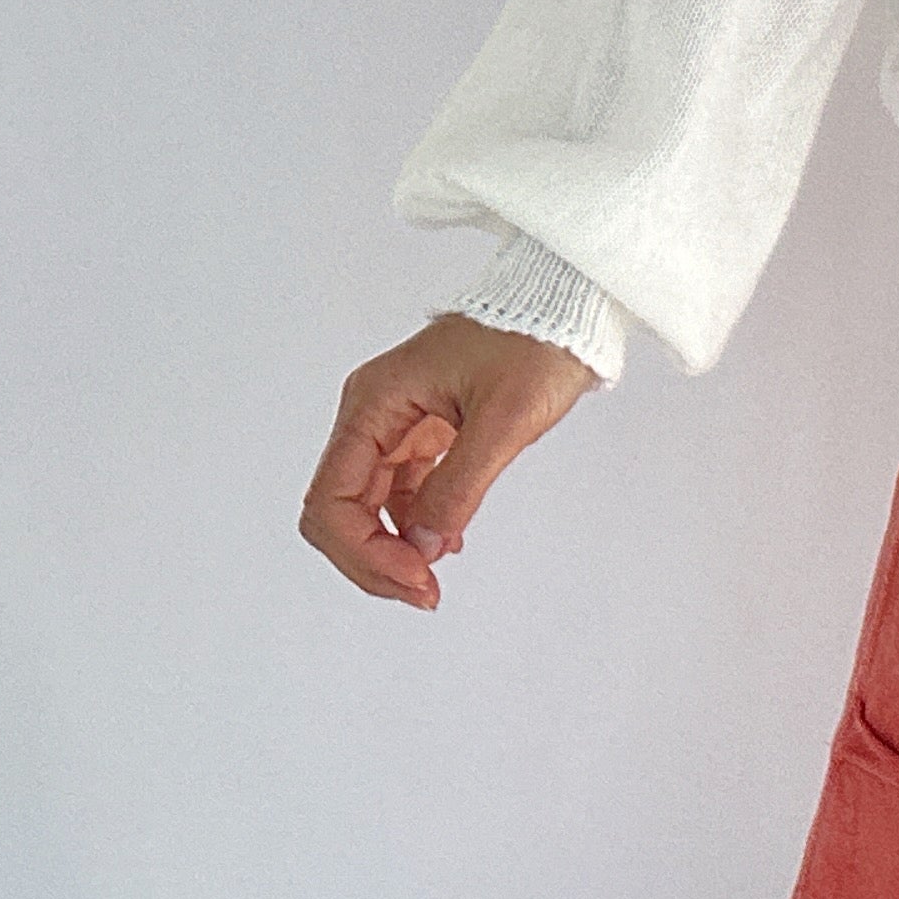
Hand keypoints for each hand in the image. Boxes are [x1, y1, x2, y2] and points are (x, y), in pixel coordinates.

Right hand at [299, 314, 600, 608]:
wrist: (566, 305)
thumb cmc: (536, 340)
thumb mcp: (503, 419)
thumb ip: (458, 487)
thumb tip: (424, 547)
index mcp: (375, 402)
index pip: (332, 498)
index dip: (363, 551)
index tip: (416, 576)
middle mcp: (373, 412)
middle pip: (339, 510)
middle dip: (372, 559)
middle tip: (424, 593)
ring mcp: (395, 423)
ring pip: (365, 507)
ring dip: (390, 549)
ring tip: (433, 577)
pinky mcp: (422, 432)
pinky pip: (399, 492)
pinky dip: (413, 526)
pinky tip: (445, 542)